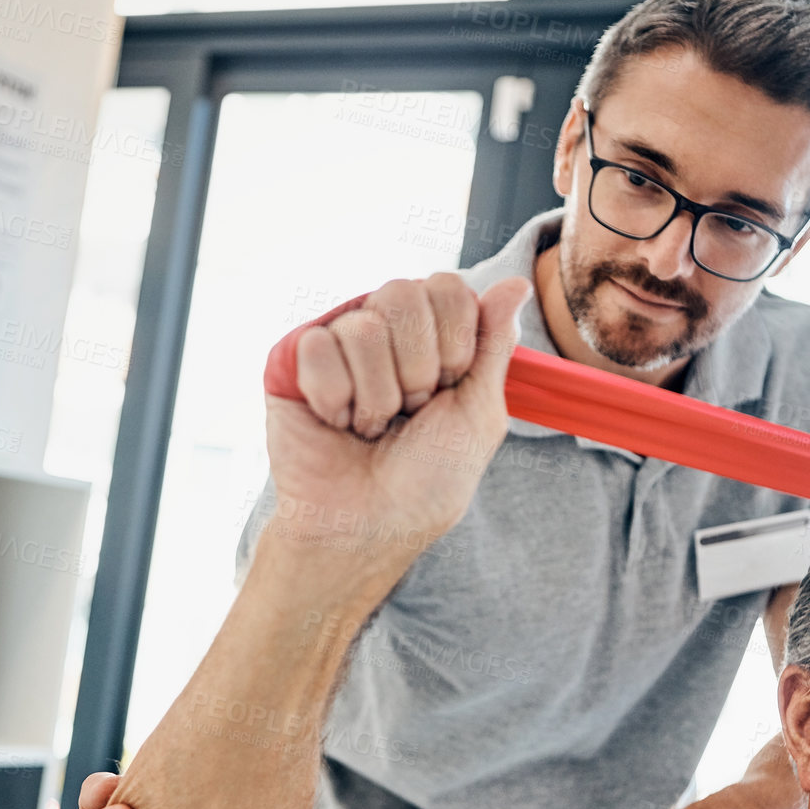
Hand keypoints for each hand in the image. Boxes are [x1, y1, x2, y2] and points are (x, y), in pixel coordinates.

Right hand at [265, 275, 530, 565]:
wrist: (370, 524)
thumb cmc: (427, 480)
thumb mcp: (479, 413)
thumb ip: (494, 344)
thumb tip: (516, 284)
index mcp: (431, 333)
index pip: (447, 288)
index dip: (454, 343)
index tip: (447, 389)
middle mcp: (384, 327)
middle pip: (403, 296)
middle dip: (415, 370)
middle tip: (407, 411)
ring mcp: (337, 340)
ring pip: (362, 328)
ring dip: (376, 397)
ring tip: (370, 426)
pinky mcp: (293, 360)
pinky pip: (318, 347)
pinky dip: (334, 400)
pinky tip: (336, 422)